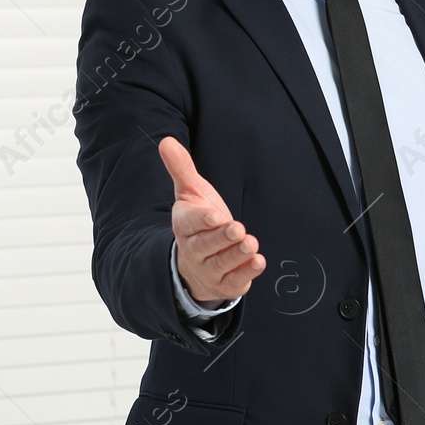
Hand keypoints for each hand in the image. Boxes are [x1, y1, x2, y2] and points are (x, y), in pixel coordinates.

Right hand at [158, 136, 264, 303]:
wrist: (195, 264)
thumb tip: (166, 141)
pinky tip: (258, 262)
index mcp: (185, 225)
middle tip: (239, 229)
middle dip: (222, 238)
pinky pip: (234, 281)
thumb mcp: (190, 193)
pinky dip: (247, 273)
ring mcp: (209, 269)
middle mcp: (194, 249)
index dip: (203, 219)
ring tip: (251, 244)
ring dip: (237, 255)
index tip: (215, 215)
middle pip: (207, 245)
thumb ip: (181, 168)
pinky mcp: (225, 284)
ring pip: (222, 264)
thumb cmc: (198, 222)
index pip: (191, 222)